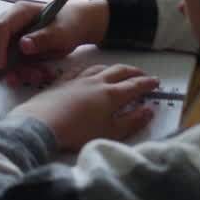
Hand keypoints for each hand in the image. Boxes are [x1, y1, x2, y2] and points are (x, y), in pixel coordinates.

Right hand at [0, 0, 108, 85]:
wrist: (75, 28)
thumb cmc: (69, 24)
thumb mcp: (62, 31)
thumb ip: (44, 38)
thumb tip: (23, 45)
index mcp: (19, 12)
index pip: (1, 28)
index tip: (1, 67)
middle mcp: (10, 23)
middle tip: (12, 79)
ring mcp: (11, 37)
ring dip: (14, 71)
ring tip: (38, 75)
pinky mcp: (14, 50)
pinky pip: (10, 65)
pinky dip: (21, 73)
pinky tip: (38, 74)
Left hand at [11, 64, 157, 149]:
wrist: (41, 123)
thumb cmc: (78, 132)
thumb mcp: (110, 133)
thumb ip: (132, 121)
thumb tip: (149, 110)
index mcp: (111, 95)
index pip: (135, 86)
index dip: (148, 84)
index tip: (157, 83)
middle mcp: (96, 82)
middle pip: (120, 71)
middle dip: (134, 72)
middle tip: (143, 75)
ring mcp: (77, 79)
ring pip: (100, 67)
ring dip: (114, 68)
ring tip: (119, 71)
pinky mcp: (61, 81)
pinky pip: (80, 70)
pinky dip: (90, 69)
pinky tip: (89, 72)